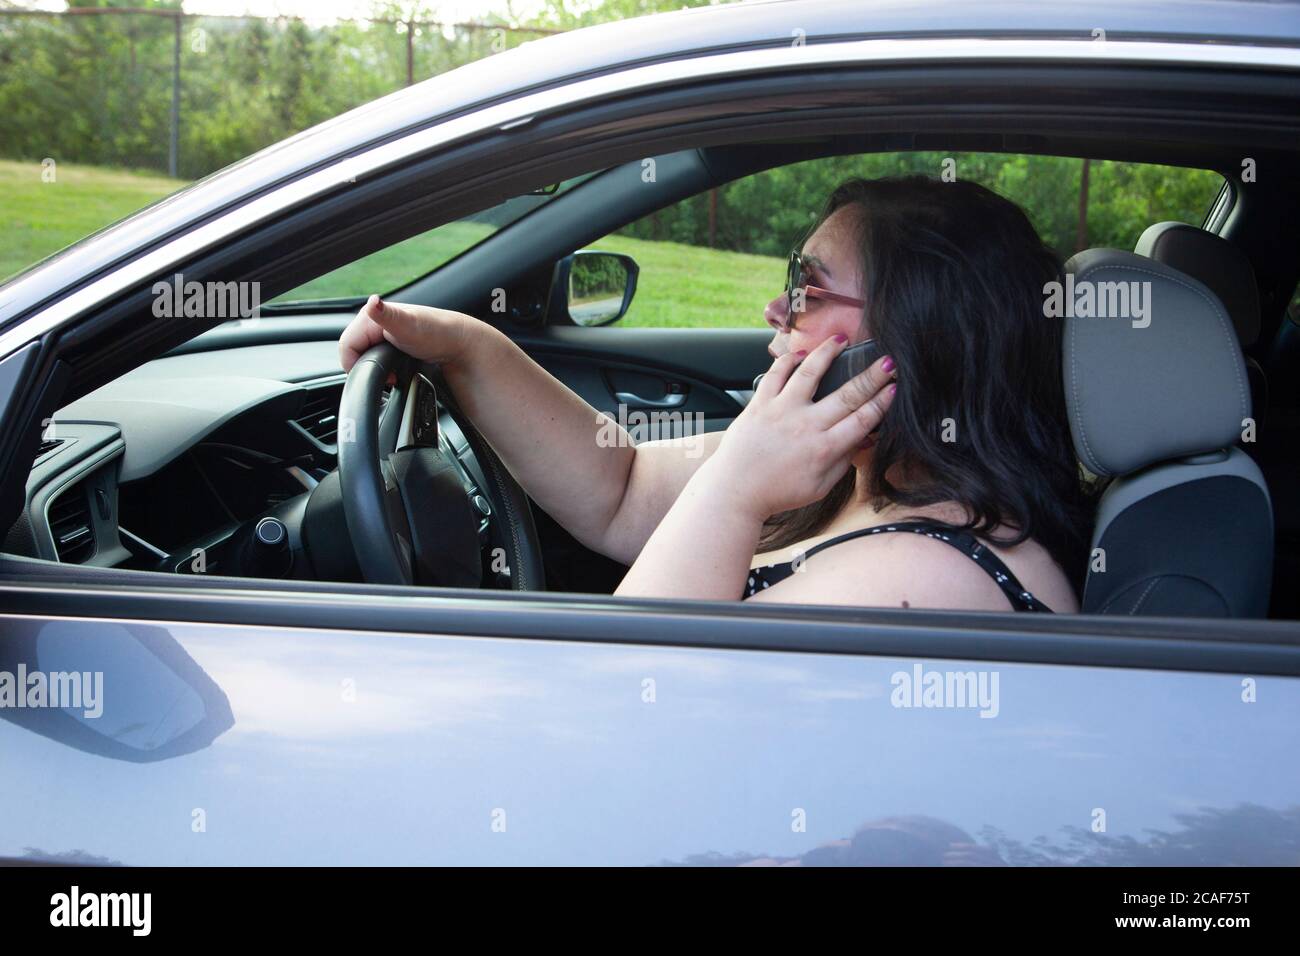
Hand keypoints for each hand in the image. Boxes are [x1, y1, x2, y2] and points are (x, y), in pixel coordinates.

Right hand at [338, 295, 479, 375]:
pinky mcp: (389, 344)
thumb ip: (387, 315)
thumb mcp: (408, 325)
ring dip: (374, 369)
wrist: (458, 343)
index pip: (346, 346)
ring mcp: (381, 334)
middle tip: (388, 376)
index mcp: (370, 316)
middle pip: (353, 352)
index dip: (356, 365)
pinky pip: (375, 359)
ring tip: (393, 374)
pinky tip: (396, 370)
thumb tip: (373, 303)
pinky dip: (382, 368)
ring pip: (363, 357)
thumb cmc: (437, 332)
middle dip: (366, 368)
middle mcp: (373, 323)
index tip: (377, 375)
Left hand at [705, 334, 897, 519]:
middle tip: (888, 361)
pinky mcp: (760, 404)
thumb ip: (844, 462)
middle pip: (847, 394)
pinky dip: (788, 360)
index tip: (895, 387)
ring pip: (810, 373)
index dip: (883, 401)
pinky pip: (775, 374)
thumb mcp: (819, 487)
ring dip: (828, 353)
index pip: (863, 419)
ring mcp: (781, 412)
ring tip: (841, 340)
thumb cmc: (777, 492)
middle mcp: (805, 426)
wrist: (735, 490)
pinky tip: (800, 353)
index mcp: (824, 449)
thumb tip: (865, 439)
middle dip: (872, 375)